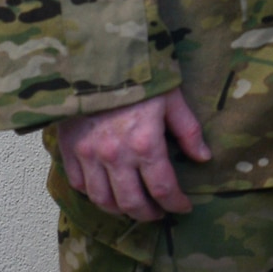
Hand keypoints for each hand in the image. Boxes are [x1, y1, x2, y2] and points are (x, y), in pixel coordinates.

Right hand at [58, 90, 210, 222]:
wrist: (93, 57)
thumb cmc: (139, 75)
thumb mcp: (172, 98)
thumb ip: (188, 131)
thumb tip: (204, 158)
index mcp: (145, 143)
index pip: (163, 188)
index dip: (176, 204)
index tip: (185, 208)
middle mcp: (115, 156)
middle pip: (131, 203)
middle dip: (149, 214)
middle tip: (159, 213)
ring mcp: (88, 156)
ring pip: (103, 200)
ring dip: (120, 209)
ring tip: (134, 207)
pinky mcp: (69, 150)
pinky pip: (79, 184)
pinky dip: (93, 194)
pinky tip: (106, 190)